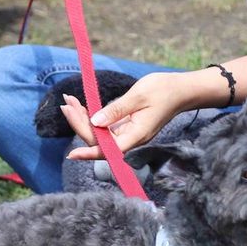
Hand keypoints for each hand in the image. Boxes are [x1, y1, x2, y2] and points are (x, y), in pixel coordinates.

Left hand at [62, 72, 190, 159]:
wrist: (180, 90)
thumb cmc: (163, 90)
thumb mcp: (138, 96)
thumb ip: (116, 110)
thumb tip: (95, 122)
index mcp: (136, 135)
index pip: (108, 150)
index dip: (89, 153)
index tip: (72, 154)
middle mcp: (131, 138)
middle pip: (100, 141)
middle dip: (80, 124)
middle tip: (66, 104)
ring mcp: (128, 133)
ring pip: (100, 134)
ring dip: (83, 119)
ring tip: (68, 102)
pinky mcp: (126, 127)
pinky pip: (105, 127)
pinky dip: (92, 116)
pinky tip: (80, 106)